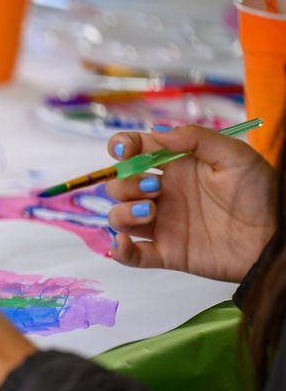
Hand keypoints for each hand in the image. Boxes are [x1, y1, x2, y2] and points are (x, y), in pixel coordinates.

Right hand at [106, 125, 275, 282]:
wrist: (276, 234)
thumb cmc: (261, 191)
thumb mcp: (234, 154)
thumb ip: (194, 138)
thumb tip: (155, 135)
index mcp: (176, 167)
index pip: (135, 152)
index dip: (122, 147)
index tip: (125, 150)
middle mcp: (163, 194)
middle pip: (120, 186)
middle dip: (126, 184)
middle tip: (154, 188)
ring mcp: (163, 224)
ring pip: (119, 217)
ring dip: (124, 212)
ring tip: (151, 212)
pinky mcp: (166, 253)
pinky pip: (131, 255)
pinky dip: (119, 250)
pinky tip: (124, 244)